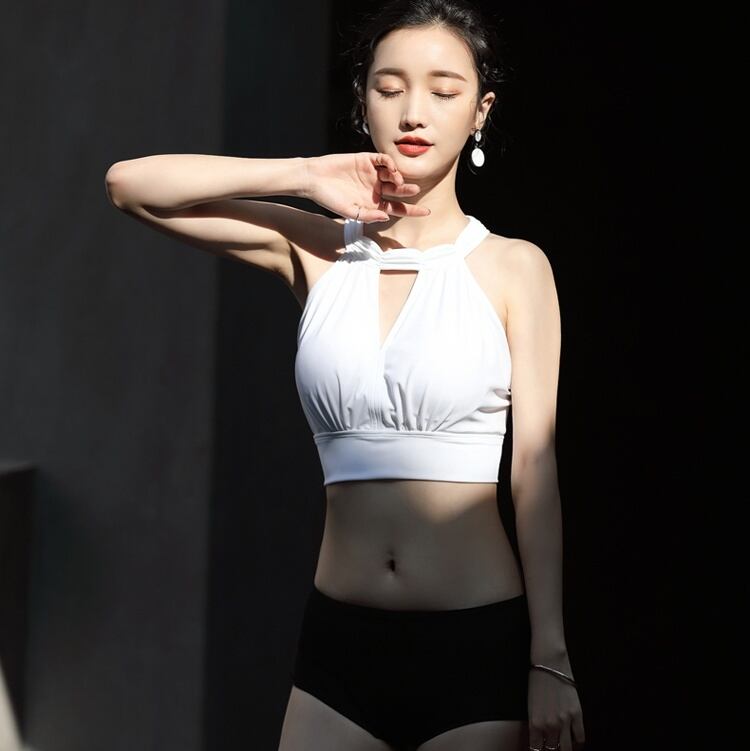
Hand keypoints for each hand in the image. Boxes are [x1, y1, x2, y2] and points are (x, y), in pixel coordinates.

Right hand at [302, 152, 430, 222]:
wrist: (313, 179)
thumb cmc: (329, 199)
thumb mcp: (348, 211)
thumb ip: (367, 215)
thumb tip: (386, 216)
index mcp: (373, 203)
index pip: (397, 208)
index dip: (412, 210)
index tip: (426, 212)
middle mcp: (375, 189)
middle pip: (397, 191)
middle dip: (407, 191)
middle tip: (415, 190)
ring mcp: (371, 174)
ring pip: (392, 175)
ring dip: (399, 177)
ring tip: (398, 181)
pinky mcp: (365, 159)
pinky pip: (382, 160)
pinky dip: (389, 163)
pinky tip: (391, 168)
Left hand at [527, 657, 585, 750]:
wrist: (549, 663)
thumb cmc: (536, 680)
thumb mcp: (530, 705)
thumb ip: (535, 723)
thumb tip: (539, 737)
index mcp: (535, 723)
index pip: (536, 748)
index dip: (539, 750)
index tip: (541, 748)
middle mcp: (549, 726)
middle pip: (552, 750)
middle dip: (552, 749)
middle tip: (552, 746)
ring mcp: (565, 721)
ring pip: (567, 748)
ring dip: (565, 748)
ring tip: (563, 746)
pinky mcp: (577, 714)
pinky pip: (580, 737)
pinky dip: (578, 741)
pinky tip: (575, 739)